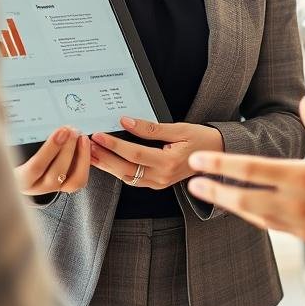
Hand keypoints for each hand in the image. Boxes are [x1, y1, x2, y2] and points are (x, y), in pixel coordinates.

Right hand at [15, 127, 90, 195]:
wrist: (12, 175)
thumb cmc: (11, 156)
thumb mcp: (10, 148)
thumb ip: (14, 137)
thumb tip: (16, 118)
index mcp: (18, 180)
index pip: (35, 168)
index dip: (51, 149)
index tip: (61, 132)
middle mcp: (35, 187)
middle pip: (56, 175)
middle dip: (68, 150)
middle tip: (73, 130)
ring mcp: (51, 188)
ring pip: (72, 181)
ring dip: (81, 157)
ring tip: (82, 137)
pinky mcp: (63, 185)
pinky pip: (79, 178)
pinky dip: (85, 162)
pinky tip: (85, 146)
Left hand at [90, 118, 223, 188]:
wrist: (217, 154)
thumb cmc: (202, 139)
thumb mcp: (180, 128)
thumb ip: (152, 128)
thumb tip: (127, 122)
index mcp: (169, 163)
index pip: (135, 154)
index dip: (115, 144)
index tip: (99, 134)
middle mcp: (162, 177)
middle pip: (125, 169)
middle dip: (104, 157)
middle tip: (87, 145)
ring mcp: (158, 183)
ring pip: (125, 177)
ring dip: (106, 165)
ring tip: (90, 153)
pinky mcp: (156, 184)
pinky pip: (132, 179)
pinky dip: (117, 170)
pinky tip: (106, 161)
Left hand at [186, 95, 304, 243]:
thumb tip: (304, 100)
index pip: (252, 169)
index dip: (222, 163)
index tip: (198, 158)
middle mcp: (297, 203)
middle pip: (243, 198)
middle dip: (215, 190)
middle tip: (190, 182)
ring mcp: (300, 223)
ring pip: (254, 214)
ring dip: (229, 204)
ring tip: (209, 195)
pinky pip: (270, 225)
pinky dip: (251, 215)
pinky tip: (244, 208)